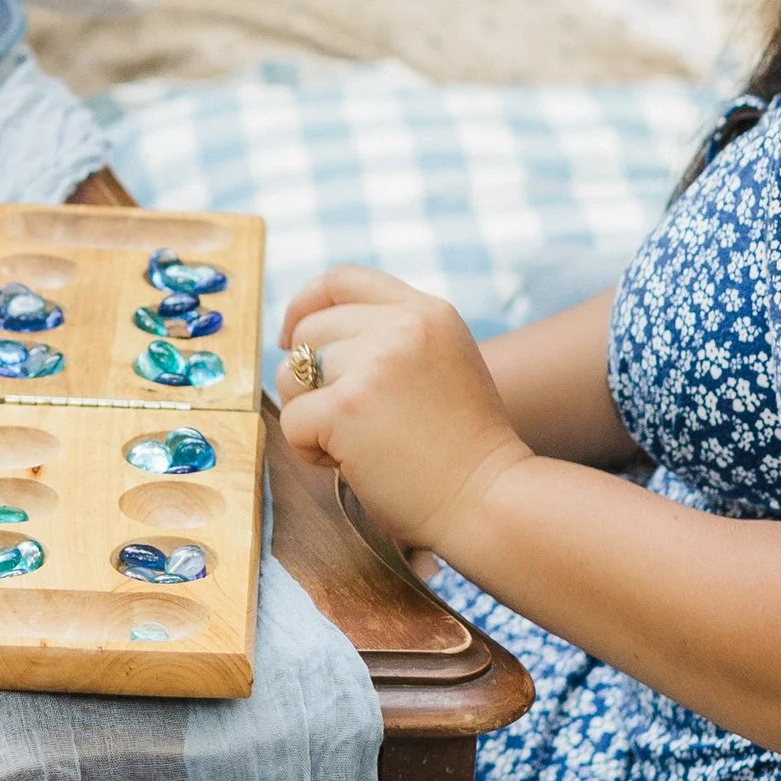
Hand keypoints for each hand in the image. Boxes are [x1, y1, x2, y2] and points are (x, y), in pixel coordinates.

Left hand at [277, 264, 527, 558]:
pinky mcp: (347, 406)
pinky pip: (293, 421)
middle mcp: (403, 326)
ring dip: (309, 415)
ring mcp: (374, 363)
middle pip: (310, 331)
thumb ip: (392, 339)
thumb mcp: (443, 365)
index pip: (343, 279)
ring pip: (292, 375)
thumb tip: (306, 336)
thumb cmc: (460, 451)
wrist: (489, 501)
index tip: (291, 337)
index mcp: (428, 312)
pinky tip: (352, 464)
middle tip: (347, 422)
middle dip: (309, 379)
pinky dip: (309, 450)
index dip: (306, 304)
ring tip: (356, 443)